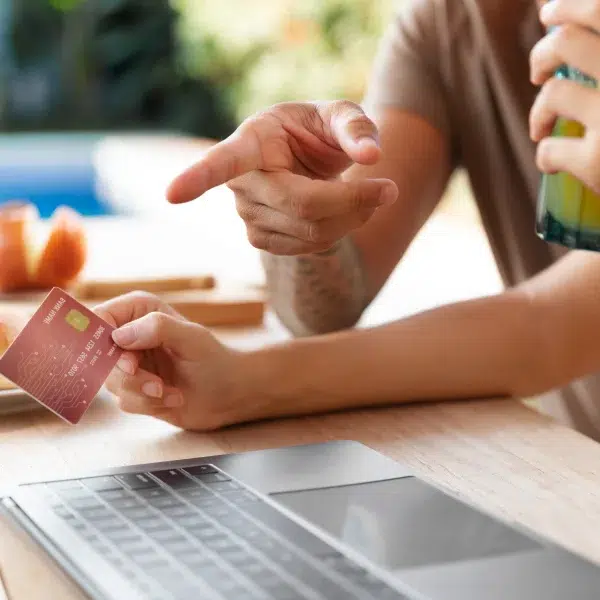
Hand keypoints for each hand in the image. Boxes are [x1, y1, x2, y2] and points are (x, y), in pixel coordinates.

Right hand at [94, 292, 248, 430]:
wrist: (228, 394)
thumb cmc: (214, 360)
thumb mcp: (191, 339)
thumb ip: (158, 328)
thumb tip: (119, 335)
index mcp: (140, 310)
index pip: (99, 318)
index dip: (101, 342)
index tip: (126, 363)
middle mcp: (129, 334)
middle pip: (99, 357)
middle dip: (128, 377)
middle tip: (156, 384)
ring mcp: (129, 363)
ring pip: (111, 383)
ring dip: (143, 392)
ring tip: (170, 391)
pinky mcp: (133, 389)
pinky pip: (124, 401)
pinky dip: (149, 405)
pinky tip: (173, 398)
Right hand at [167, 101, 397, 254]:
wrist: (303, 159)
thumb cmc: (316, 130)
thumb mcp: (338, 115)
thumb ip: (356, 128)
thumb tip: (372, 158)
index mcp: (250, 143)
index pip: (222, 162)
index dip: (198, 177)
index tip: (171, 195)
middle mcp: (242, 184)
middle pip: (302, 207)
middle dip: (354, 202)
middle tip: (389, 189)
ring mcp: (248, 217)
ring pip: (312, 233)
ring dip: (354, 218)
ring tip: (369, 194)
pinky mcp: (263, 240)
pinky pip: (311, 248)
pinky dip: (342, 231)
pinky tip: (345, 211)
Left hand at [530, 0, 599, 191]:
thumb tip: (570, 22)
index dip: (568, 5)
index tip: (549, 12)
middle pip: (564, 42)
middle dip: (542, 56)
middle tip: (539, 72)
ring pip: (552, 94)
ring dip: (539, 112)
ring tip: (540, 127)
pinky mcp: (599, 161)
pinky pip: (550, 149)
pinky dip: (545, 156)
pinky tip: (552, 163)